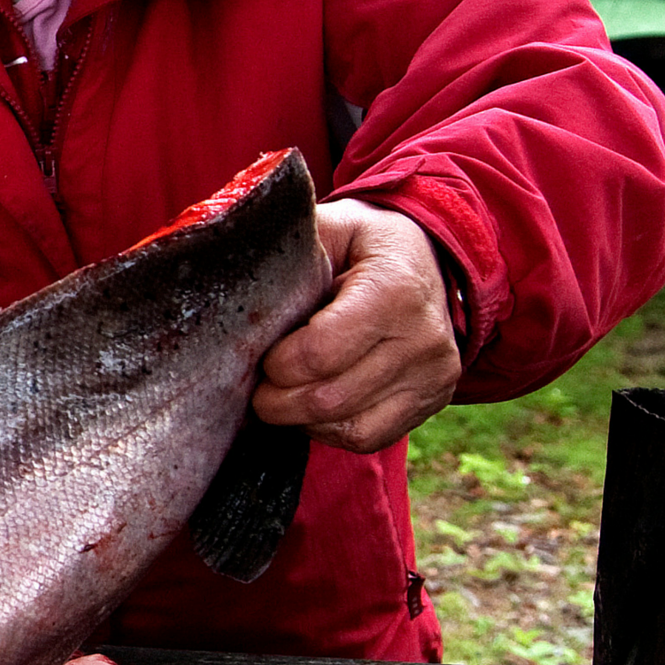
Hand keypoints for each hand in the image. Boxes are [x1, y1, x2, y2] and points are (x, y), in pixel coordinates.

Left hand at [252, 199, 463, 452]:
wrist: (428, 261)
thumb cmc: (363, 244)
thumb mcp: (331, 226)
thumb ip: (290, 247)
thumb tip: (232, 264)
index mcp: (394, 289)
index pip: (318, 353)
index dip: (277, 363)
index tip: (264, 354)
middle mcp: (422, 338)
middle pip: (328, 398)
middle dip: (278, 400)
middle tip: (260, 387)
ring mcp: (432, 375)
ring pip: (347, 426)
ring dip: (301, 419)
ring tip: (285, 395)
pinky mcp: (432, 400)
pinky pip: (369, 437)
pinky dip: (330, 429)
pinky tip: (315, 407)